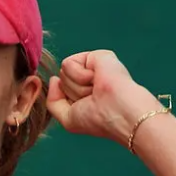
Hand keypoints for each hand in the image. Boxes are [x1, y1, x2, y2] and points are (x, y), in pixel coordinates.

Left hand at [46, 50, 163, 146]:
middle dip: (73, 93)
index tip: (89, 107)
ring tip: (97, 90)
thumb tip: (53, 79)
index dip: (69, 100)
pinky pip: (69, 64)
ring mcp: (94, 66)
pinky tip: (97, 79)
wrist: (122, 113)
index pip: (60, 89)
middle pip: (61, 80)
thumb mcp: (68, 119)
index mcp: (86, 90)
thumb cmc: (100, 119)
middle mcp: (90, 77)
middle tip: (94, 97)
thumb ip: (53, 101)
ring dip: (77, 86)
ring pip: (63, 72)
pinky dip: (79, 76)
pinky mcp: (98, 55)